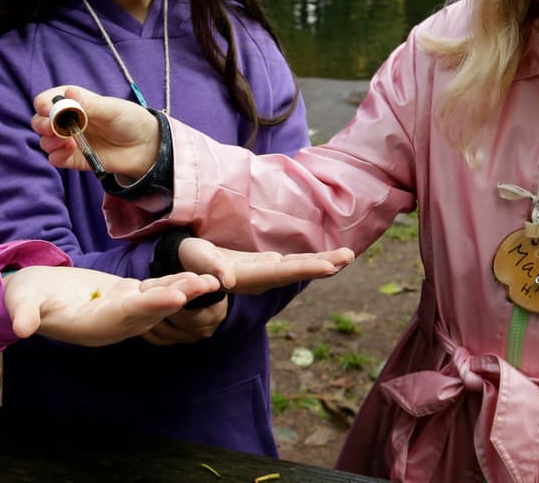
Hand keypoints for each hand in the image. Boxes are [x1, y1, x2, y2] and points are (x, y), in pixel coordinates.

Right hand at [3, 266, 220, 345]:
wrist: (28, 296)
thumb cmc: (24, 298)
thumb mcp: (21, 303)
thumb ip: (24, 315)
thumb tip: (21, 328)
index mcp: (90, 325)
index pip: (125, 316)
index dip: (151, 307)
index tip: (175, 298)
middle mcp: (111, 324)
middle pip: (150, 312)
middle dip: (178, 298)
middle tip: (207, 286)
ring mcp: (119, 311)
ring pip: (157, 302)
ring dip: (183, 291)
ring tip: (212, 281)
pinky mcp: (123, 296)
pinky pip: (152, 291)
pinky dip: (173, 282)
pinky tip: (196, 275)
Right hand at [33, 86, 160, 176]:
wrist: (144, 146)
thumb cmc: (129, 120)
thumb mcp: (112, 109)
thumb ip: (90, 104)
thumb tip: (67, 93)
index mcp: (74, 101)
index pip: (46, 100)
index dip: (44, 104)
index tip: (48, 109)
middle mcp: (67, 120)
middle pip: (39, 121)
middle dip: (42, 124)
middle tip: (53, 128)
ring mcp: (69, 140)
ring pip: (45, 141)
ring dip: (50, 141)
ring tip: (68, 141)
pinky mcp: (73, 158)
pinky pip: (55, 158)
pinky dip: (57, 156)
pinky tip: (71, 151)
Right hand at [177, 237, 354, 293]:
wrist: (188, 264)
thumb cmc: (191, 260)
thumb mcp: (197, 260)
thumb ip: (211, 269)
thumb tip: (226, 281)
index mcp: (249, 276)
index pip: (282, 272)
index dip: (305, 269)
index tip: (329, 267)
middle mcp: (262, 277)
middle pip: (297, 271)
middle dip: (323, 264)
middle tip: (350, 256)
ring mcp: (265, 272)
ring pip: (298, 268)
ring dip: (323, 263)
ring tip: (348, 256)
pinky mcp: (266, 265)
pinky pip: (294, 264)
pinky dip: (312, 261)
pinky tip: (329, 260)